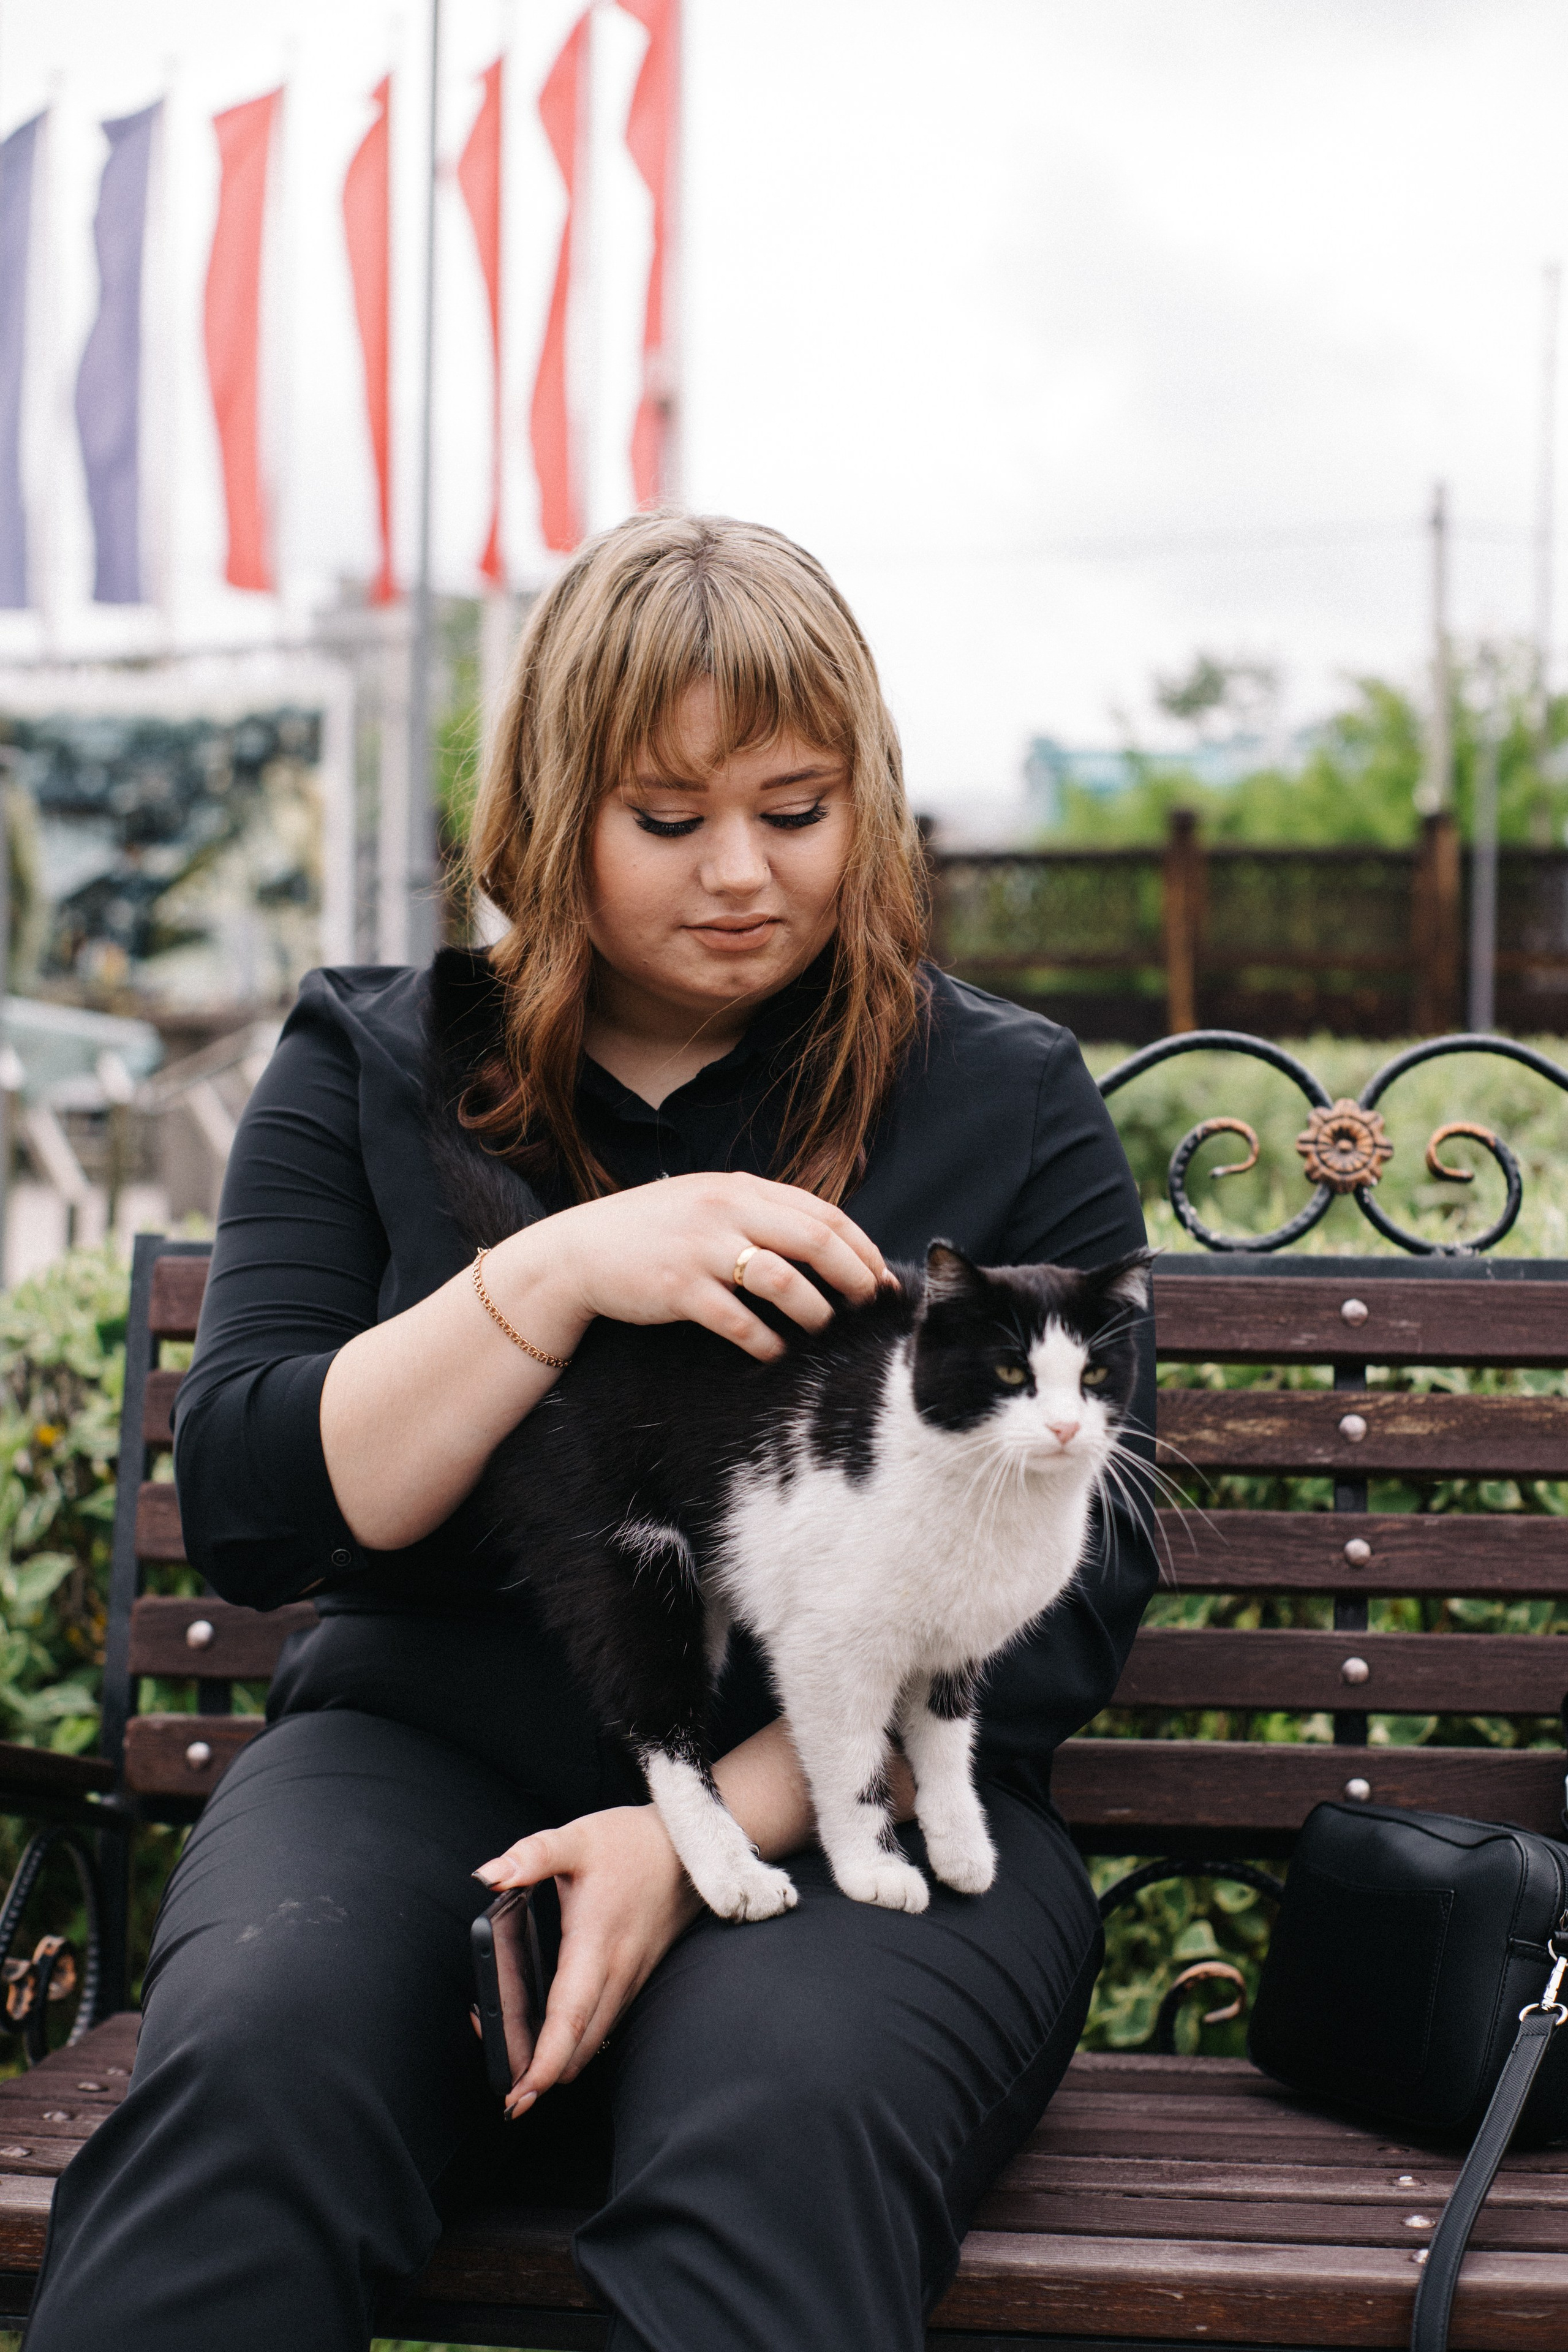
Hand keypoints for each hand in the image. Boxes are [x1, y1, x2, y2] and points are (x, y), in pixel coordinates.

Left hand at [474, 1806, 701, 2115]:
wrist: (689, 1848)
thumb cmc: (631, 1843)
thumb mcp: (577, 1838)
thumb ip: (529, 1856)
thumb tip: (485, 1877)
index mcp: (595, 1944)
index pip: (569, 2019)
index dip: (544, 2062)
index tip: (519, 2095)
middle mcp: (616, 1972)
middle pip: (579, 2047)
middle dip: (542, 2076)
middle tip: (504, 2089)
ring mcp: (629, 1979)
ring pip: (593, 2041)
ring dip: (560, 2061)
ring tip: (518, 2066)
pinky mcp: (635, 1978)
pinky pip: (605, 2024)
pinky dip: (577, 2041)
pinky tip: (551, 2033)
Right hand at [496, 1170, 890, 1364]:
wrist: (578, 1252)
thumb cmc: (652, 1231)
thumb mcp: (706, 1201)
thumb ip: (758, 1211)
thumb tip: (825, 1240)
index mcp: (739, 1187)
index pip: (822, 1212)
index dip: (861, 1247)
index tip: (881, 1277)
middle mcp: (725, 1210)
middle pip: (815, 1240)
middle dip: (854, 1276)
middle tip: (870, 1305)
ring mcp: (701, 1248)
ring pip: (783, 1280)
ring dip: (815, 1311)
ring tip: (824, 1329)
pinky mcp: (678, 1288)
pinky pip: (739, 1321)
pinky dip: (766, 1342)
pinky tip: (773, 1353)